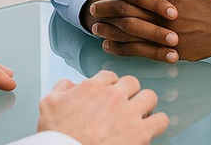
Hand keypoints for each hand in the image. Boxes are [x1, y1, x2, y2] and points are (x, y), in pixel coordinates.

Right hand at [37, 70, 168, 144]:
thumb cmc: (58, 134)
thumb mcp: (49, 103)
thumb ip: (61, 88)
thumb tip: (69, 84)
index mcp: (94, 87)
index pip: (110, 76)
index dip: (109, 86)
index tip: (108, 94)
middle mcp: (114, 96)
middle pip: (132, 82)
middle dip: (129, 93)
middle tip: (124, 104)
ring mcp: (129, 114)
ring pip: (150, 97)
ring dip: (145, 105)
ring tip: (139, 115)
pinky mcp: (140, 133)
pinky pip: (161, 120)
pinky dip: (158, 123)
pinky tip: (150, 129)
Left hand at [91, 0, 210, 61]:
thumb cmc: (198, 3)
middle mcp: (167, 10)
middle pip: (130, 6)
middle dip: (108, 6)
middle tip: (94, 7)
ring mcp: (169, 31)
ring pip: (131, 29)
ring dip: (110, 28)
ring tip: (95, 28)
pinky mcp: (170, 49)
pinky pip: (139, 49)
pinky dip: (121, 48)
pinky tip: (108, 46)